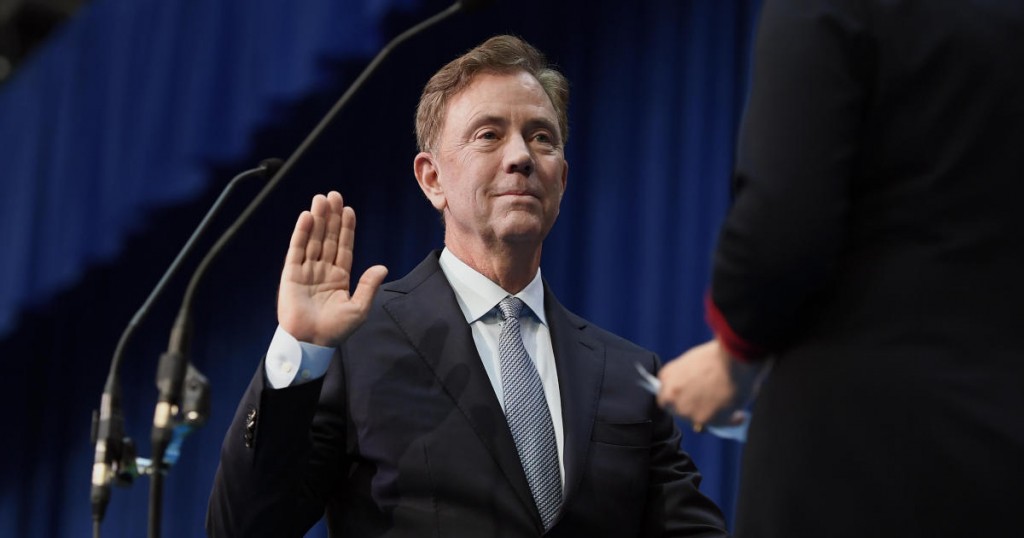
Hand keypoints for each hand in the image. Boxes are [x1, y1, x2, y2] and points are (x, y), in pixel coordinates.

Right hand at [277, 191, 387, 347]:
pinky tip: (306, 217)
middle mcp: (323, 270)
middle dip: (331, 217)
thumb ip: (368, 286)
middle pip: (328, 238)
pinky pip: (296, 250)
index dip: (346, 228)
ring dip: (317, 220)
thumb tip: (382, 267)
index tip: (348, 210)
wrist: (311, 342)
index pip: (344, 247)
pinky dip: (301, 234)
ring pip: (313, 240)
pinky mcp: (291, 275)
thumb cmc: (335, 330)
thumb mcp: (359, 309)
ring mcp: (307, 271)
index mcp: (339, 277)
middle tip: (333, 195)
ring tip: (320, 199)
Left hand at [656, 339, 761, 429]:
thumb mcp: (693, 362)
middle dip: (695, 410)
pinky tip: (739, 415)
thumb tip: (696, 390)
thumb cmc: (718, 356)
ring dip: (712, 417)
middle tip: (712, 406)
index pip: (665, 395)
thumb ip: (687, 378)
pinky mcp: (702, 419)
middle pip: (680, 411)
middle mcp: (671, 395)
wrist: (733, 358)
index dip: (680, 399)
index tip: (692, 400)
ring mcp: (685, 408)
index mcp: (667, 376)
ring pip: (698, 421)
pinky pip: (716, 426)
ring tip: (730, 407)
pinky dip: (729, 421)